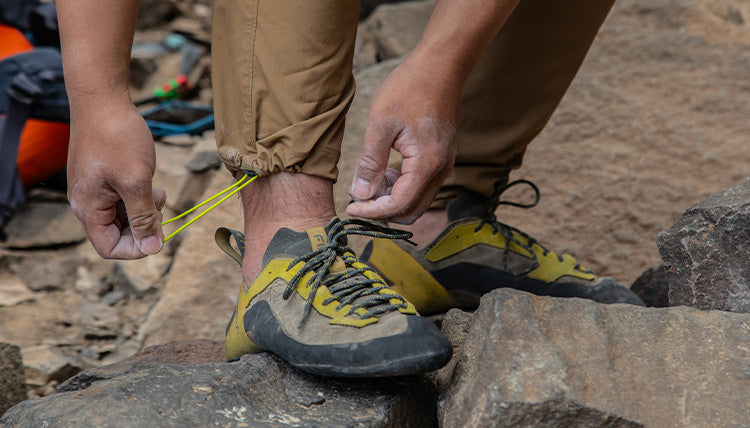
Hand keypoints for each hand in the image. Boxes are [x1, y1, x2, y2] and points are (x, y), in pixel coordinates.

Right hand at [67, 100, 165, 258]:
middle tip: (162, 212)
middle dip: (143, 228)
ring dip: (144, 212)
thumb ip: (144, 218)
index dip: (136, 249)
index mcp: (88, 208)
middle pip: (116, 233)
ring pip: (122, 216)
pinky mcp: (103, 176)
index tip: (159, 236)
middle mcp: (86, 202)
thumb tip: (152, 249)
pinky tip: (154, 186)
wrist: (103, 99)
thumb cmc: (117, 138)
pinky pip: (122, 198)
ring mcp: (94, 188)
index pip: (109, 248)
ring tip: (160, 195)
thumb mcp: (136, 182)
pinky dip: (140, 198)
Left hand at [346, 56, 458, 223]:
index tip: (350, 207)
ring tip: (370, 179)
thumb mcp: (381, 124)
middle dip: (382, 210)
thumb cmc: (409, 89)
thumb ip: (371, 163)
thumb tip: (360, 194)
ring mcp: (444, 165)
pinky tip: (386, 170)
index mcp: (426, 165)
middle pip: (411, 211)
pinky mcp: (442, 159)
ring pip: (417, 201)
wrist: (439, 67)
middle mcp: (440, 171)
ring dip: (392, 199)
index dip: (372, 212)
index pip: (398, 205)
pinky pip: (422, 186)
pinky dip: (402, 187)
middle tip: (358, 196)